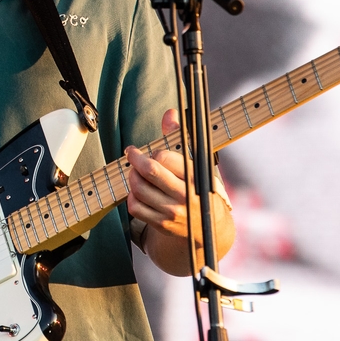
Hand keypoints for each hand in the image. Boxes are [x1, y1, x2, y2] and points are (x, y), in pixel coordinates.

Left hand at [124, 108, 234, 275]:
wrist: (208, 226)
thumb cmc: (198, 187)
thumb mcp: (195, 163)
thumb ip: (179, 137)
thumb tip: (170, 113)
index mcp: (195, 176)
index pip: (164, 157)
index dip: (152, 152)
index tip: (146, 151)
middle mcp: (185, 195)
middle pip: (149, 171)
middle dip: (134, 159)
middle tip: (131, 154)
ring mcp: (172, 211)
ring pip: (138, 189)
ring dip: (132, 177)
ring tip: (135, 173)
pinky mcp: (162, 224)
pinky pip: (135, 208)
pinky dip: (131, 197)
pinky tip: (137, 192)